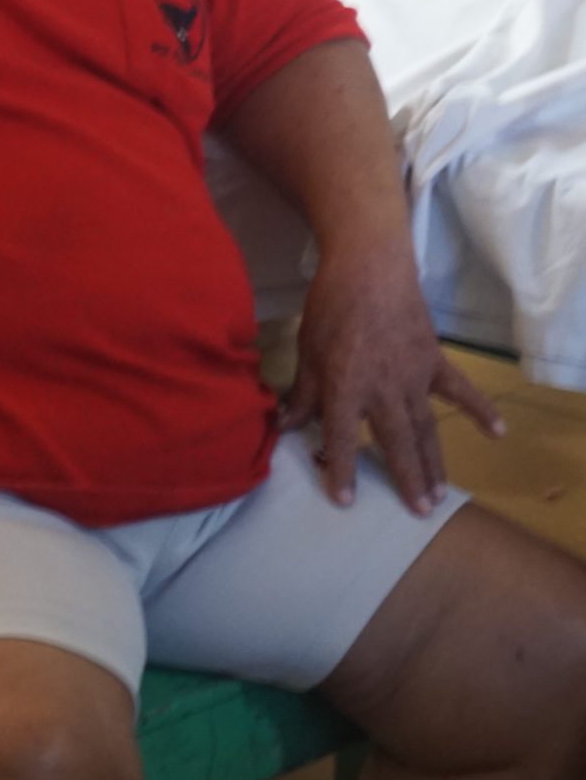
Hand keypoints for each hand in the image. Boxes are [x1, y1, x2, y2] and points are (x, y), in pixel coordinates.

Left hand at [283, 239, 502, 512]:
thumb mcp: (306, 351)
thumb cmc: (329, 308)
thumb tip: (282, 425)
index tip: (345, 501)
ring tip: (439, 493)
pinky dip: (480, 410)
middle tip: (420, 512)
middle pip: (396, 441)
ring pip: (426, 427)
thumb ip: (300, 393)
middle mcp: (383, 388)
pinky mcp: (435, 361)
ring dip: (434, 461)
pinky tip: (497, 432)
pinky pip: (461, 390)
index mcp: (345, 386)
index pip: (341, 437)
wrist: (370, 267)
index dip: (341, 469)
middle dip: (406, 477)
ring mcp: (414, 376)